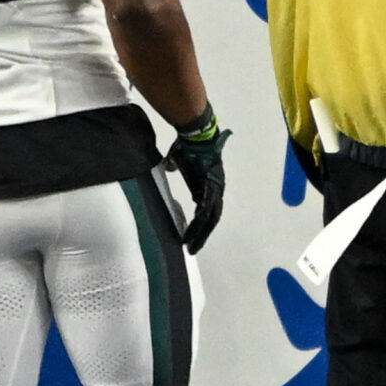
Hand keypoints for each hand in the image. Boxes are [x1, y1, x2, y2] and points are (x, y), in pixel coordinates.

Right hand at [166, 105, 230, 253]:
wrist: (195, 136)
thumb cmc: (187, 146)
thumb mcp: (179, 160)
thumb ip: (175, 166)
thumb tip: (170, 168)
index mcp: (208, 187)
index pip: (208, 211)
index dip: (201, 225)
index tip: (191, 237)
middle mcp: (215, 191)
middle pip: (211, 220)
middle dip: (202, 236)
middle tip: (192, 249)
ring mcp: (215, 190)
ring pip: (209, 219)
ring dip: (200, 234)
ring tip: (190, 246)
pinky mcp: (210, 188)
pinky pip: (205, 211)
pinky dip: (198, 224)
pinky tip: (190, 235)